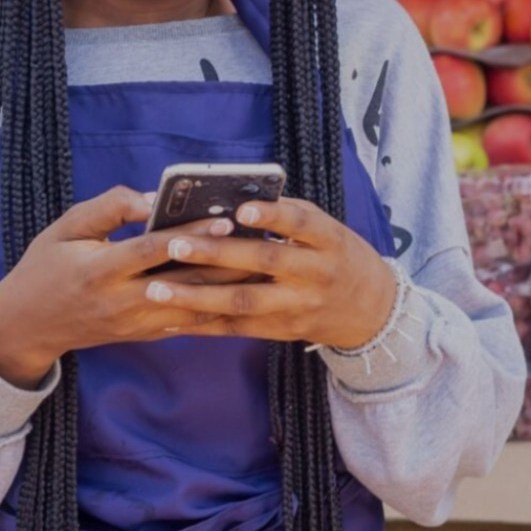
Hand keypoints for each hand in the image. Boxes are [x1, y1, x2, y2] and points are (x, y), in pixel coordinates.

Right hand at [0, 186, 246, 388]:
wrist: (29, 324)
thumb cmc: (45, 266)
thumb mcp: (65, 226)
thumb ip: (108, 208)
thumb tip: (150, 198)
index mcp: (100, 270)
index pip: (153, 250)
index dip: (190, 235)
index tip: (225, 219)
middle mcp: (122, 302)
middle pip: (185, 282)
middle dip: (226, 261)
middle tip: (262, 240)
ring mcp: (136, 323)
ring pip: (195, 306)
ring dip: (229, 287)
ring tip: (263, 264)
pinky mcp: (145, 334)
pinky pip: (189, 322)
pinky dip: (218, 307)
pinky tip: (243, 290)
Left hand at [145, 198, 398, 350]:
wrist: (373, 311)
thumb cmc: (336, 255)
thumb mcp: (325, 229)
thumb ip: (285, 215)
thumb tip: (229, 200)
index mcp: (327, 240)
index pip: (300, 223)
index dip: (273, 217)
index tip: (240, 210)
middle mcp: (315, 274)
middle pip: (263, 263)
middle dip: (216, 254)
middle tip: (174, 244)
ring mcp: (299, 306)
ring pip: (244, 302)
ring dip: (197, 296)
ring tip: (157, 289)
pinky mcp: (283, 331)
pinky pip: (238, 328)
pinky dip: (202, 324)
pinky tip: (169, 319)